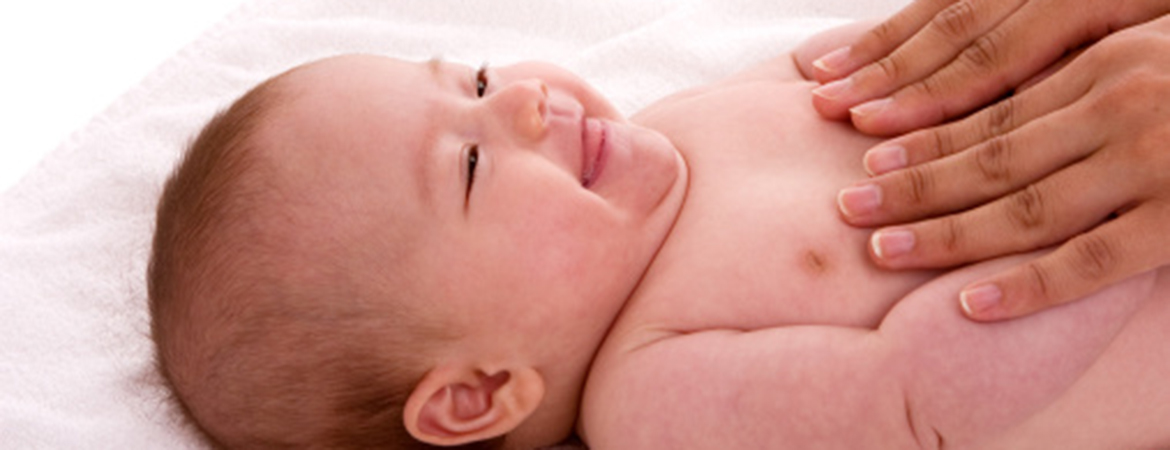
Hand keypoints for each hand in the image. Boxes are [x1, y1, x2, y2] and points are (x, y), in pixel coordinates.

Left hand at [834, 15, 1169, 320]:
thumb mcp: (1157, 55)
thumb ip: (1089, 80)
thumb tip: (1011, 104)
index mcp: (1106, 63)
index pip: (993, 108)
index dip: (922, 135)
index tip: (864, 148)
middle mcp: (1118, 106)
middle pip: (990, 155)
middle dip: (912, 184)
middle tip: (847, 206)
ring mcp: (1151, 163)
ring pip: (1025, 206)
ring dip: (946, 234)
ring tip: (883, 251)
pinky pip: (1092, 261)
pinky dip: (1027, 285)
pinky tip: (970, 305)